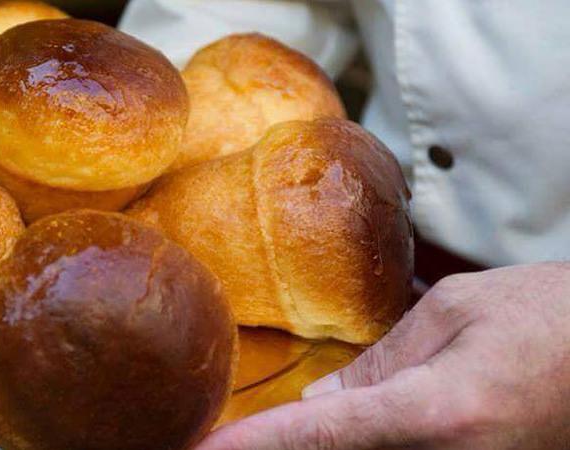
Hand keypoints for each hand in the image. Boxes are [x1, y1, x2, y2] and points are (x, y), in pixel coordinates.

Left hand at [198, 262, 569, 449]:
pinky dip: (367, 446)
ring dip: (321, 449)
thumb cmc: (550, 316)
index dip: (252, 446)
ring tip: (272, 434)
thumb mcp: (454, 313)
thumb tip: (317, 406)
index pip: (320, 436)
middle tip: (227, 441)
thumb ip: (376, 364)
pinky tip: (350, 427)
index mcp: (437, 411)